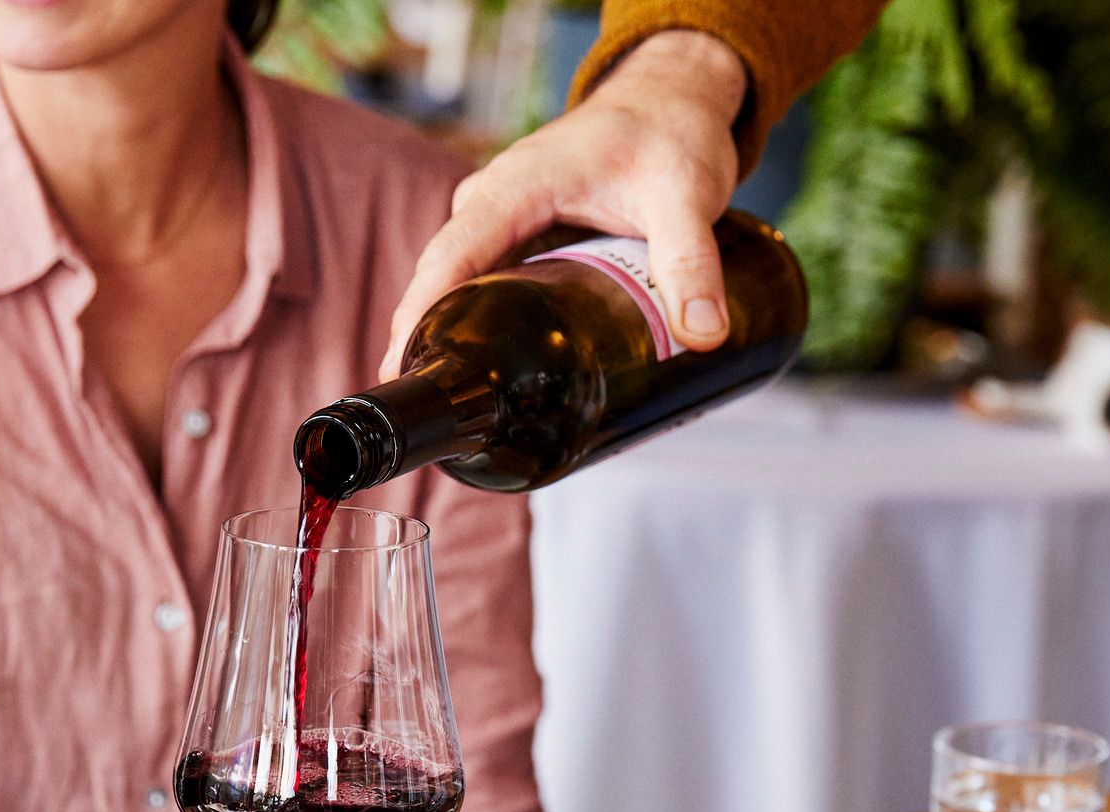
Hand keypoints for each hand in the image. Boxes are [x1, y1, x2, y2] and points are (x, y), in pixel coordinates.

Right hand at [383, 30, 745, 375]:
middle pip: (444, 278)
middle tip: (436, 412)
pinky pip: (487, 281)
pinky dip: (483, 320)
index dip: (424, 312)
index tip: (406, 365)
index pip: (453, 255)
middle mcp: (496, 201)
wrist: (670, 101)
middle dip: (429, 340)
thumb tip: (703, 334)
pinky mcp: (521, 236)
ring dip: (454, 335)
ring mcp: (504, 219)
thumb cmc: (666, 129)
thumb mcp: (684, 195)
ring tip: (455, 407)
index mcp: (517, 186)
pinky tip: (489, 370)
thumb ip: (693, 263)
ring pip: (462, 283)